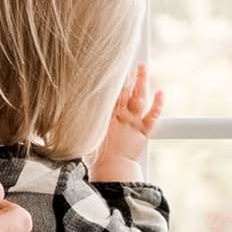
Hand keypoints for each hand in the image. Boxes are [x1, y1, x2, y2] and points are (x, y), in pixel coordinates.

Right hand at [89, 63, 163, 182]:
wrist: (111, 169)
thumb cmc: (96, 157)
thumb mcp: (84, 136)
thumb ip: (84, 124)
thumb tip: (70, 114)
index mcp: (104, 117)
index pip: (108, 93)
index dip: (111, 80)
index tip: (111, 68)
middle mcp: (119, 116)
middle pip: (124, 90)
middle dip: (126, 75)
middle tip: (127, 62)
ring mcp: (132, 122)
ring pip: (139, 97)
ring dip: (141, 81)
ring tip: (143, 68)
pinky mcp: (143, 131)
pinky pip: (153, 114)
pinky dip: (158, 103)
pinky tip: (161, 92)